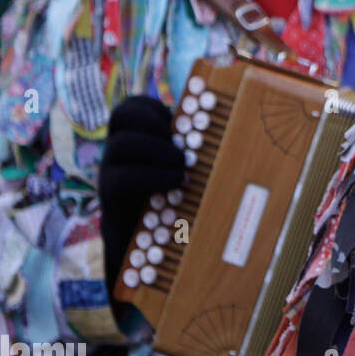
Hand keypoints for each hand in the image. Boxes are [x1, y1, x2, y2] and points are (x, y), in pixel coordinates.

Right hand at [98, 96, 184, 282]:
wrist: (144, 250)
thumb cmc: (176, 205)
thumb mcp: (184, 174)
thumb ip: (196, 154)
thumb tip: (243, 138)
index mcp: (134, 138)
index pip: (134, 105)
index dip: (157, 107)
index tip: (180, 122)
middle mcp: (118, 151)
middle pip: (122, 113)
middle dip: (154, 120)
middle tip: (180, 141)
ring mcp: (110, 172)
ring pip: (120, 143)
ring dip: (157, 149)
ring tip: (183, 166)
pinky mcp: (111, 198)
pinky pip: (122, 178)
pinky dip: (153, 177)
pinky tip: (176, 183)